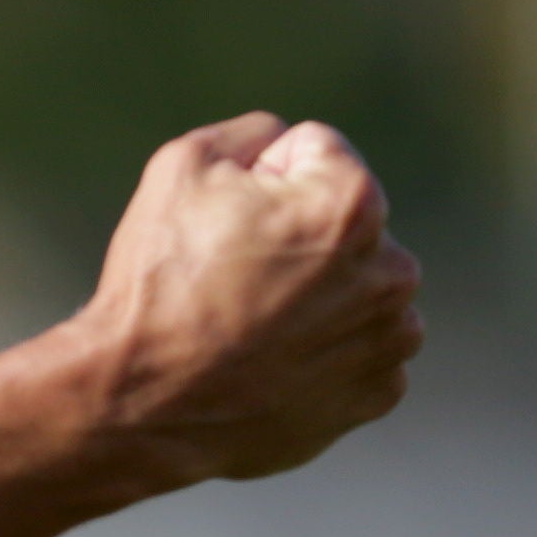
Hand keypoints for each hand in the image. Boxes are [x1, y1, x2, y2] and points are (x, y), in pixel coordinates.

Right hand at [77, 116, 419, 483]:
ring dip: (322, 292)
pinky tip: (273, 361)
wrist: (144, 403)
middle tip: (236, 274)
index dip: (263, 175)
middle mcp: (392, 268)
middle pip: (345, 220)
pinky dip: (327, 350)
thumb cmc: (160, 280)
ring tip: (254, 323)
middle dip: (302, 233)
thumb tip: (285, 144)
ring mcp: (389, 337)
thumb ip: (253, 133)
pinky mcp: (378, 392)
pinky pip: (361, 348)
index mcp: (352, 202)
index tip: (228, 221)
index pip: (317, 152)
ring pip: (359, 285)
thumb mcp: (182, 165)